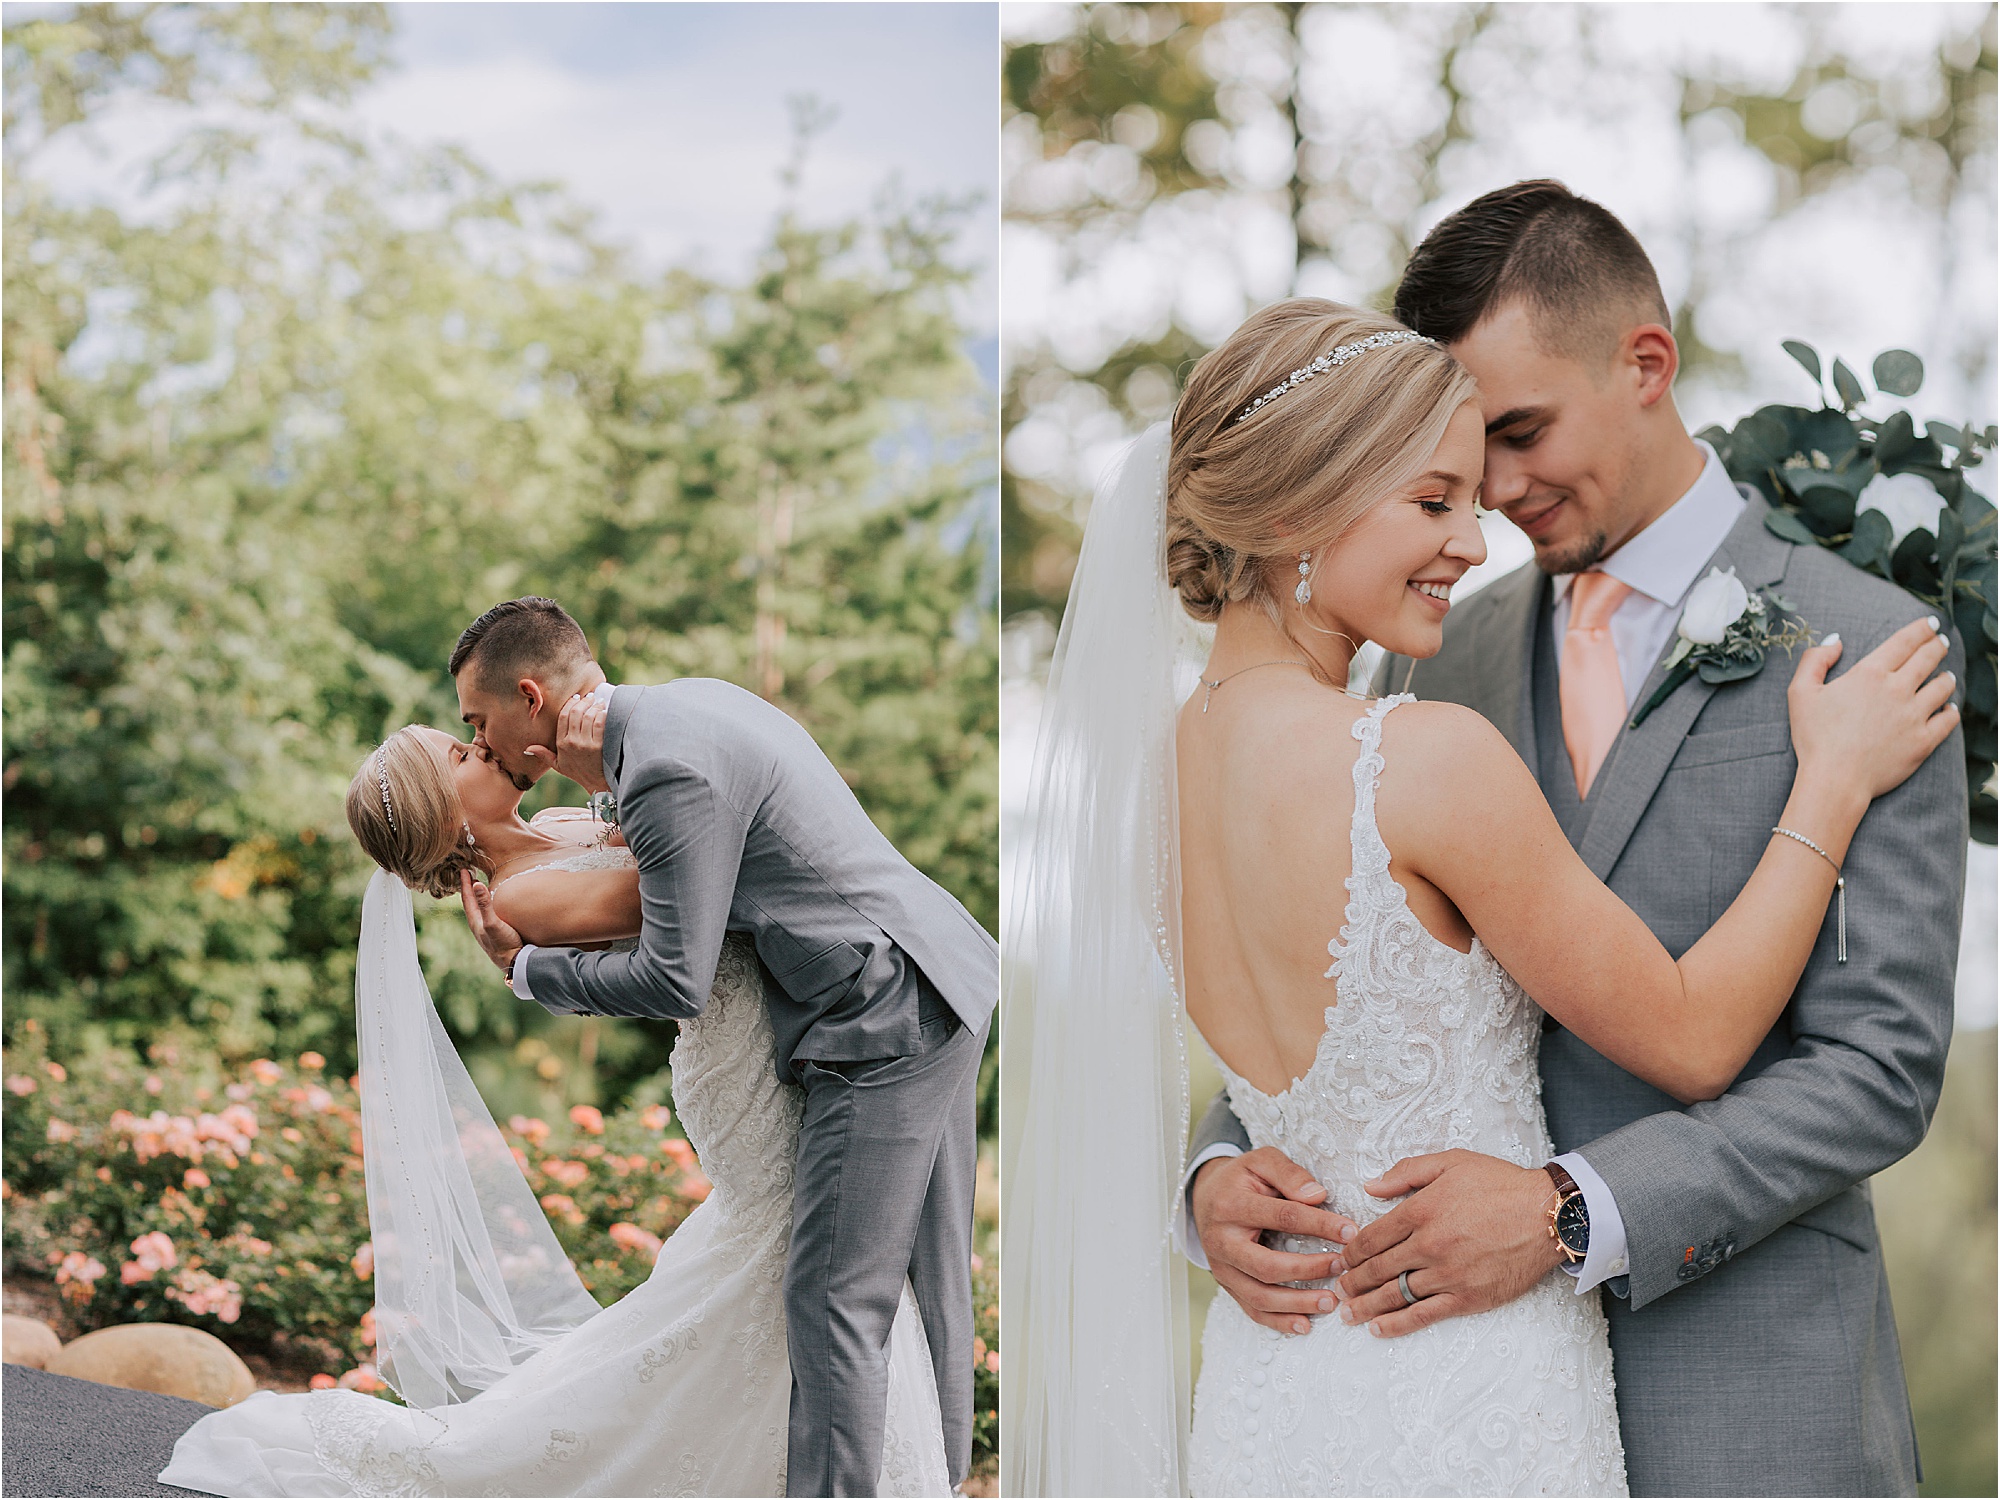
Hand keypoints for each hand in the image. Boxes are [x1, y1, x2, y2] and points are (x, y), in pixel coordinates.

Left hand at [461, 868, 524, 979]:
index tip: (463, 870)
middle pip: (471, 902)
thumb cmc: (503, 944)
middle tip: (470, 875)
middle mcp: (479, 924)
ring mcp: (488, 929)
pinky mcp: (498, 932)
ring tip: (480, 886)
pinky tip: (497, 904)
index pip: (467, 898)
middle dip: (470, 888)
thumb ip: (485, 904)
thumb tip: (476, 884)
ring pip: (480, 908)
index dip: (465, 884)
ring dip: (479, 896)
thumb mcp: (493, 923)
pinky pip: (490, 914)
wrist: (516, 962)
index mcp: (475, 921)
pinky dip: (489, 904)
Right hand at [523, 692, 609, 793]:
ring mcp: (585, 744)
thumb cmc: (578, 773)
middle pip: (575, 713)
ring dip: (594, 706)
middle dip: (583, 701)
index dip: (570, 704)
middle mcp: (572, 742)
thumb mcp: (558, 765)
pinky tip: (605, 711)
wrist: (596, 783)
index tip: (576, 697)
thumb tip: (527, 748)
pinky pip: (599, 724)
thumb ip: (543, 754)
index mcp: (561, 744)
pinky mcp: (599, 745)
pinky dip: (603, 714)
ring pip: (588, 716)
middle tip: (589, 697)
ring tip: (598, 702)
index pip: (563, 717)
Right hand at [1190, 1148, 1358, 1334]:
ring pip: (1259, 1296)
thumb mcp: (1261, 1161)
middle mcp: (1221, 1241)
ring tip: (1330, 1302)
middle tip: (1340, 1267)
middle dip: (1307, 1270)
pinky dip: (1278, 1321)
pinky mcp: (1226, 1284)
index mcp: (1231, 1205)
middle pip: (1266, 1266)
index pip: (1283, 1217)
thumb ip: (1289, 1174)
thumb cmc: (1241, 1178)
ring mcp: (1221, 1267)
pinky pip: (1251, 1309)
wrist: (1205, 1196)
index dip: (1320, 1225)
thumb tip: (1318, 1196)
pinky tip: (1305, 1324)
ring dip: (1297, 1303)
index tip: (1351, 1231)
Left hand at [1332, 1150, 1562, 1337]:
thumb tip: (1369, 1186)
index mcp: (1420, 1211)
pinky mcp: (1467, 1298)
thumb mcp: (1450, 1162)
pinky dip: (1397, 1325)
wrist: (1548, 1215)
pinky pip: (1424, 1315)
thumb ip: (1406, 1173)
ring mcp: (1447, 1274)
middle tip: (1336, 1289)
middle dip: (1351, 1281)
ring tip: (1347, 1314)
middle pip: (1377, 1268)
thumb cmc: (1500, 1184)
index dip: (1350, 1251)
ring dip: (1365, 1306)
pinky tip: (1378, 1329)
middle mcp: (1428, 1245)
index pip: (1371, 1237)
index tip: (1341, 1259)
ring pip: (1394, 1294)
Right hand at [1788, 618, 1956, 805]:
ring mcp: (1914, 715)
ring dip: (1945, 677)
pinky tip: (1947, 707)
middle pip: (1929, 658)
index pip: (1905, 641)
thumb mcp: (1799, 693)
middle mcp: (1897, 690)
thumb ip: (1815, 660)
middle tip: (1941, 642)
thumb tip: (1836, 640)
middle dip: (1938, 646)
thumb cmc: (1814, 737)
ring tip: (1944, 676)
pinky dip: (1951, 710)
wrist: (1834, 780)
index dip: (1922, 628)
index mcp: (1869, 674)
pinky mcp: (1924, 740)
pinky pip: (1949, 719)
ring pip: (1943, 686)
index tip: (1931, 624)